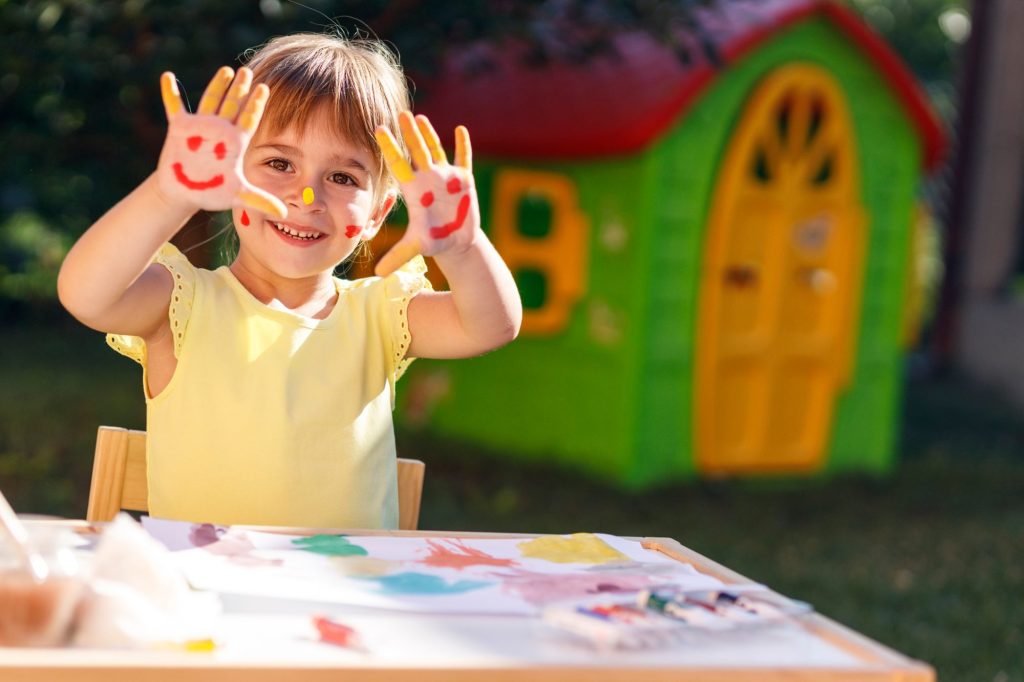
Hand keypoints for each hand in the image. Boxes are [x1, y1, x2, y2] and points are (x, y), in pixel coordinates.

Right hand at [156, 67, 285, 218]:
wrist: (186, 193)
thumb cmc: (214, 192)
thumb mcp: (238, 195)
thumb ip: (261, 201)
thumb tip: (284, 215)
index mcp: (236, 142)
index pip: (249, 119)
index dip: (256, 104)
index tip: (264, 87)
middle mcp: (221, 131)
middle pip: (233, 104)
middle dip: (240, 88)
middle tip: (247, 71)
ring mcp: (201, 127)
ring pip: (211, 101)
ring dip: (217, 86)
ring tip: (226, 70)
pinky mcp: (181, 129)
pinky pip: (174, 107)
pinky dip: (171, 93)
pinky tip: (168, 76)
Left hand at [373, 112, 477, 275]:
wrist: (456, 243)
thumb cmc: (434, 242)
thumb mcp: (416, 248)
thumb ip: (397, 256)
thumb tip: (377, 273)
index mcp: (413, 190)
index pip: (398, 164)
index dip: (389, 147)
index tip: (378, 129)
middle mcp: (427, 179)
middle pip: (416, 151)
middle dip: (409, 133)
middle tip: (400, 114)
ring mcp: (445, 178)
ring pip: (436, 150)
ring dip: (429, 134)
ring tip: (420, 117)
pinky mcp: (464, 181)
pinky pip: (463, 159)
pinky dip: (463, 146)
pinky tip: (460, 130)